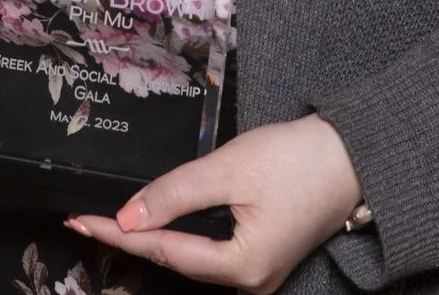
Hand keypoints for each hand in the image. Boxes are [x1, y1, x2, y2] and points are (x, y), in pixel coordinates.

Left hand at [66, 114, 362, 293]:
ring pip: (193, 259)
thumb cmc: (300, 160)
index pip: (163, 251)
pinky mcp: (266, 256)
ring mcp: (260, 272)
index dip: (118, 234)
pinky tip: (159, 226)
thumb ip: (175, 194)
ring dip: (154, 240)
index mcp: (242, 266)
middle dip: (131, 240)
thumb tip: (129, 217)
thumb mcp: (228, 170)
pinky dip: (181, 238)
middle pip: (176, 261)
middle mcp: (251, 281)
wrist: (357, 156)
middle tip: (87, 220)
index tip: (81, 221)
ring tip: (113, 224)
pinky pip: (212, 253)